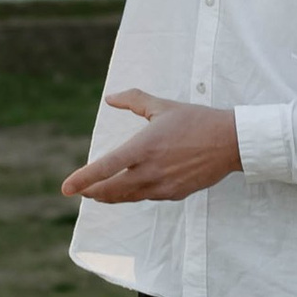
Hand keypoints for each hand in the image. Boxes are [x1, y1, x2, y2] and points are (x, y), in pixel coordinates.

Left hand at [60, 91, 243, 204]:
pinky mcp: (174, 194)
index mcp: (144, 147)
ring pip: (127, 197)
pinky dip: (133, 194)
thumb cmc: (197, 120)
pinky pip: (146, 197)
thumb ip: (134, 100)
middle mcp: (150, 170)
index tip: (66, 188)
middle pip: (111, 190)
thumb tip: (110, 98)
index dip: (83, 179)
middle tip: (80, 190)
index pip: (106, 167)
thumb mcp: (163, 105)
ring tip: (97, 193)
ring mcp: (163, 186)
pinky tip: (130, 188)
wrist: (230, 142)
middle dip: (92, 192)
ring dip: (110, 196)